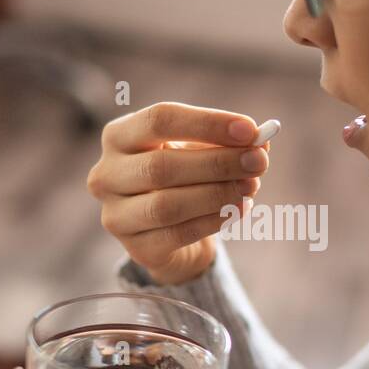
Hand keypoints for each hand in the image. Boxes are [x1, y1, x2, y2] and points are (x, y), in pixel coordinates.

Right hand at [87, 102, 270, 284]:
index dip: (207, 123)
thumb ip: (230, 143)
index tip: (250, 130)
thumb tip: (261, 142)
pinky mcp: (136, 248)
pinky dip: (214, 220)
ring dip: (218, 194)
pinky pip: (178, 234)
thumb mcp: (204, 151)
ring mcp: (116, 215)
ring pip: (168, 205)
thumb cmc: (187, 177)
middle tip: (258, 162)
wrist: (171, 231)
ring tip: (251, 186)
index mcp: (119, 135)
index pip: (159, 120)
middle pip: (162, 166)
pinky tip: (238, 209)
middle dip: (218, 163)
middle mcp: (107, 174)